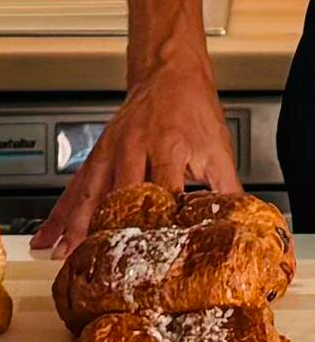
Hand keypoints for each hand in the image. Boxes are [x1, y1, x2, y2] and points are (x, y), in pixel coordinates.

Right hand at [30, 58, 241, 258]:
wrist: (169, 71)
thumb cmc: (194, 109)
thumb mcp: (219, 146)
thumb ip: (228, 187)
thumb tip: (241, 221)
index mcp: (170, 146)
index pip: (163, 192)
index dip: (159, 225)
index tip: (155, 256)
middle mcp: (135, 147)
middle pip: (117, 197)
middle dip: (108, 234)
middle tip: (101, 270)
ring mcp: (112, 151)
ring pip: (89, 195)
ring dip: (75, 229)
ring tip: (64, 259)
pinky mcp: (97, 154)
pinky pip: (74, 187)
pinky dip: (59, 214)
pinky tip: (46, 237)